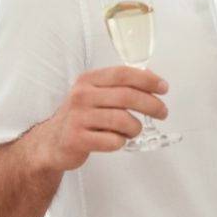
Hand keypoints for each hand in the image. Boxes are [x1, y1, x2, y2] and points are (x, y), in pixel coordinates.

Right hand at [29, 65, 168, 170]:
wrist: (52, 142)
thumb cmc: (80, 117)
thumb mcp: (94, 93)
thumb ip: (119, 86)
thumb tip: (152, 80)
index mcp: (88, 80)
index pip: (123, 74)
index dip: (147, 80)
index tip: (164, 87)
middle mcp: (82, 96)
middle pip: (127, 96)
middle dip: (151, 105)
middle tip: (163, 112)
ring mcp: (78, 118)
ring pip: (123, 121)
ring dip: (136, 128)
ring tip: (134, 131)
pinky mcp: (77, 140)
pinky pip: (113, 141)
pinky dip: (121, 142)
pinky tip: (117, 141)